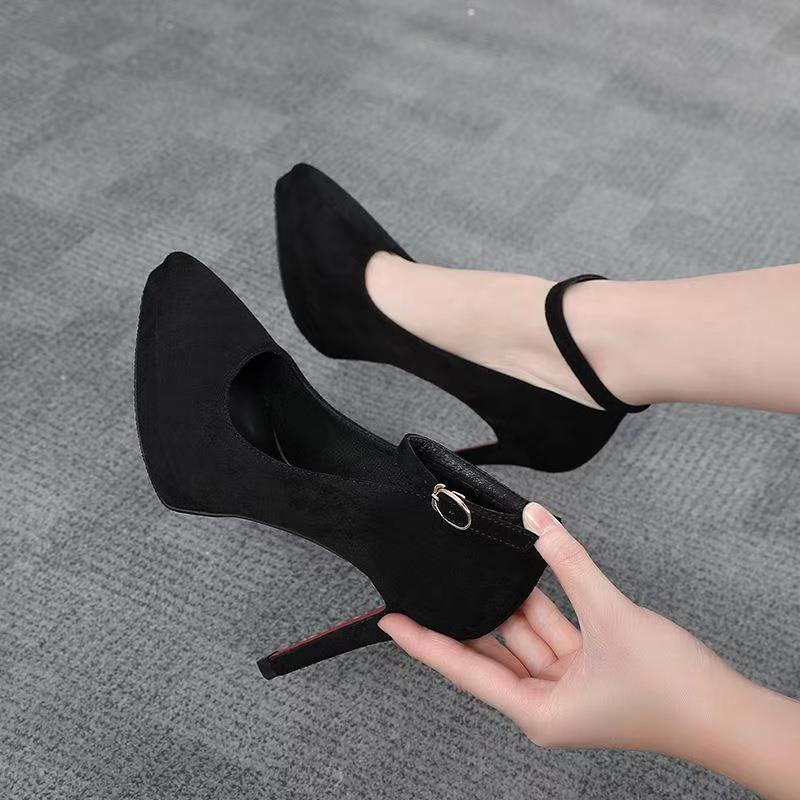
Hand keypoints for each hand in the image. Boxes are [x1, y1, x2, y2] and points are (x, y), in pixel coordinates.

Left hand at [378, 503, 736, 754]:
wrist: (729, 714)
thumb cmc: (671, 689)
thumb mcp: (610, 616)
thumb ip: (570, 562)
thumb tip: (539, 517)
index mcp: (536, 712)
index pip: (464, 669)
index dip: (424, 643)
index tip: (390, 622)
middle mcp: (544, 703)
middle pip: (490, 652)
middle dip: (463, 615)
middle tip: (426, 585)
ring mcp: (567, 686)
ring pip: (523, 637)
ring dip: (507, 602)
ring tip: (472, 565)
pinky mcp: (588, 670)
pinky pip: (552, 632)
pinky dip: (541, 604)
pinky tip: (522, 572)